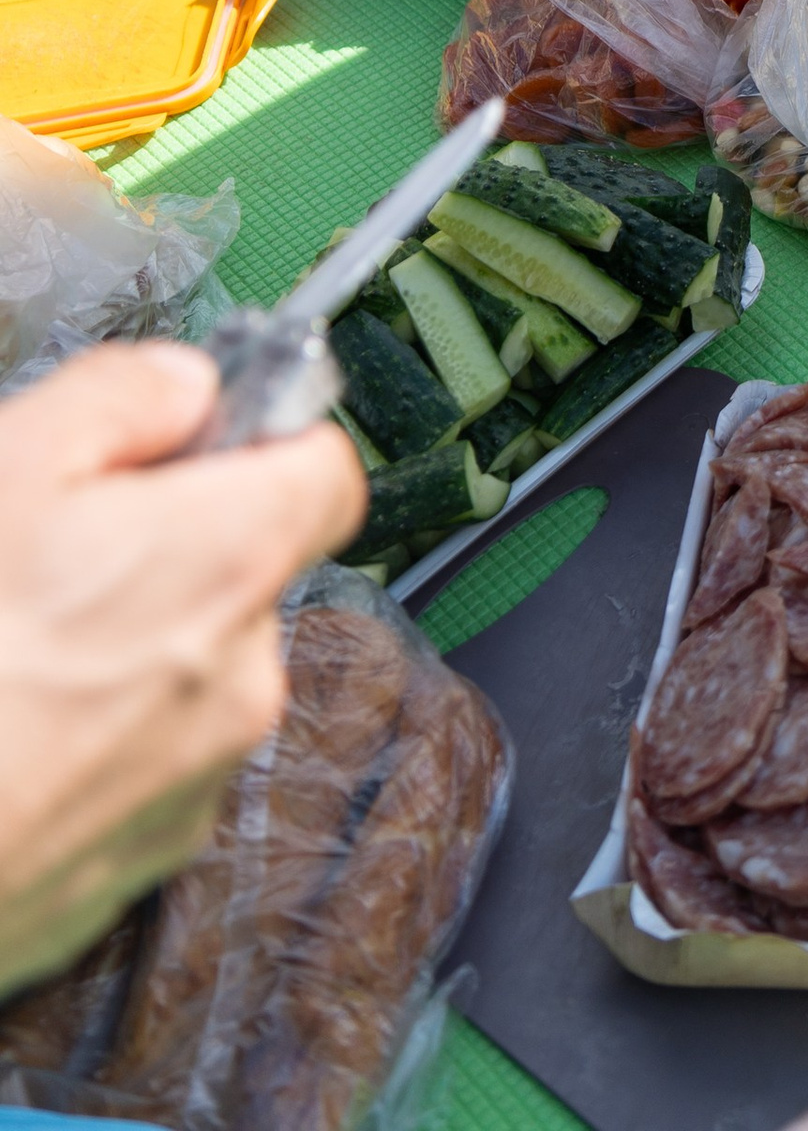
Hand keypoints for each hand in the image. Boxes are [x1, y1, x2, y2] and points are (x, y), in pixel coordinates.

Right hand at [0, 344, 364, 997]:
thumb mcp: (4, 464)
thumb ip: (118, 397)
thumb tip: (185, 386)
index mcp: (228, 564)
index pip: (327, 472)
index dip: (265, 442)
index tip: (198, 441)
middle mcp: (242, 680)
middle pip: (243, 577)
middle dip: (165, 555)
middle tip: (52, 558)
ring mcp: (192, 788)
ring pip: (188, 676)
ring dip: (123, 655)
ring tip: (12, 657)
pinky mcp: (133, 869)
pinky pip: (138, 767)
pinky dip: (87, 744)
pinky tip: (7, 736)